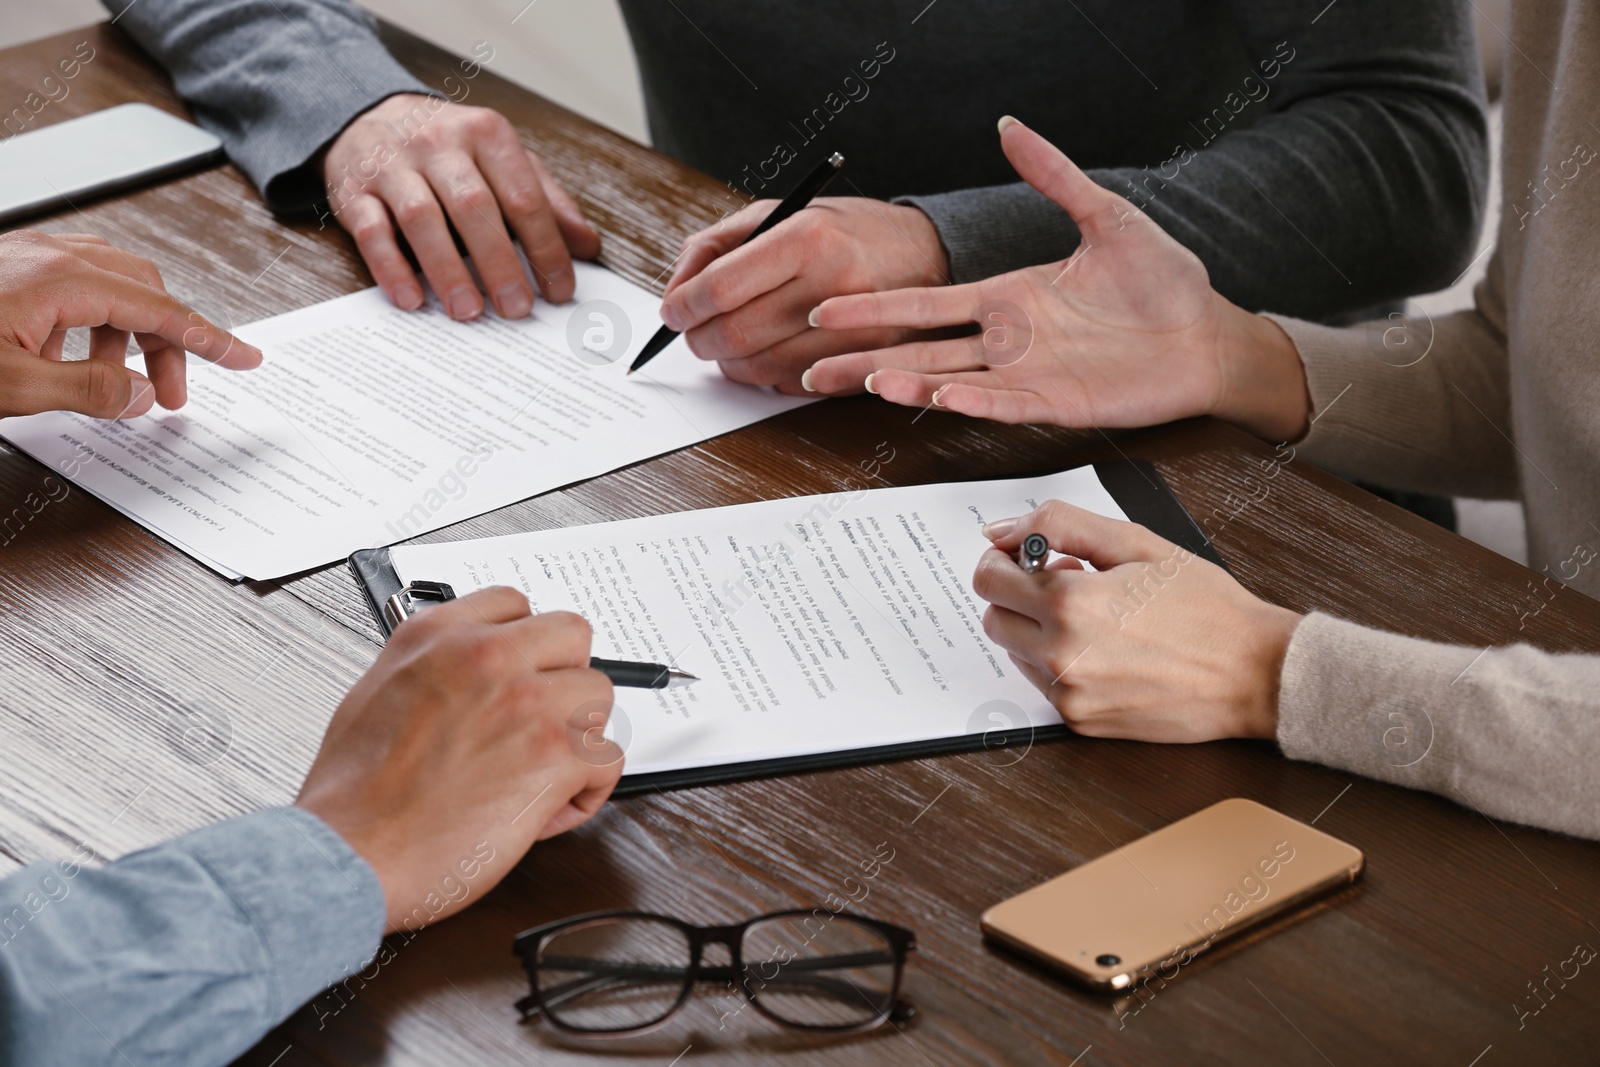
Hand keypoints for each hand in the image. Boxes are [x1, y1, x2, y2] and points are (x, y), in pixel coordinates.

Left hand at [0, 230, 259, 417]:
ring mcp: (28, 255)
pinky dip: (88, 321)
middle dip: (166, 343)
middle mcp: (48, 255)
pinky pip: (71, 284)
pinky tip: (63, 356)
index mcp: (59, 278)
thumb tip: (140, 395)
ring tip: (111, 379)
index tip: (243, 357)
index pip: (159, 310)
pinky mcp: (12, 265)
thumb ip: (85, 390)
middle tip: (169, 391)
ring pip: (109, 285)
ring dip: (126, 334)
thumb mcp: (13, 384)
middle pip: (142, 293)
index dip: (208, 339)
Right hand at [295, 587, 620, 932]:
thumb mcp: (374, 694)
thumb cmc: (351, 797)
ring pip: (598, 695)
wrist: (348, 856)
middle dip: (563, 679)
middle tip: (540, 720)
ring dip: (579, 734)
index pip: (514, 603)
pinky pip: (608, 758)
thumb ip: (431, 668)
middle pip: (572, 636)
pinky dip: (588, 790)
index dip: (526, 642)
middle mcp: (486, 657)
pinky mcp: (554, 754)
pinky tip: (550, 807)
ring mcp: (525, 702)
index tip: (523, 669)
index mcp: (437, 636)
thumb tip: (464, 674)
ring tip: (541, 770)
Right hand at [323, 94, 600, 320]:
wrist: (369, 115)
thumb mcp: (502, 160)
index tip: (559, 290)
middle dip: (499, 263)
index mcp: (486, 135)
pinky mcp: (354, 190)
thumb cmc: (450, 149)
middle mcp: (439, 144)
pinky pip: (371, 230)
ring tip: (468, 312)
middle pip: (474, 207)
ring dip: (447, 270)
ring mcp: (392, 165)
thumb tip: (587, 246)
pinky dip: (391, 268)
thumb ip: (545, 199)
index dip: (545, 247)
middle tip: (517, 309)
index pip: (523, 196)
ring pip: (422, 218)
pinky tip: (411, 299)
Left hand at [658, 196, 949, 392]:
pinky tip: (770, 352)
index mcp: (809, 237)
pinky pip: (793, 385)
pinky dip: (767, 376)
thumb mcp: (781, 212)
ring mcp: (855, 330)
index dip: (684, 306)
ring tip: (728, 345)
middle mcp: (835, 284)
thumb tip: (675, 291)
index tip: (672, 312)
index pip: (722, 287)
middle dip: (699, 340)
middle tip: (693, 333)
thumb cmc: (847, 232)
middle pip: (736, 334)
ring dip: (729, 364)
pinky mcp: (866, 363)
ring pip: (761, 368)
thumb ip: (718, 245)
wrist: (928, 253)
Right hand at [806, 119, 1309, 442]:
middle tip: (810, 364)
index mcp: (1008, 297)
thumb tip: (1011, 125)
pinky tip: (936, 397)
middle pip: (920, 351)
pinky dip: (969, 401)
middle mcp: (1007, 341)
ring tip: (862, 379)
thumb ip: (1053, 174)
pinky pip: (1003, 404)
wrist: (1206, 334)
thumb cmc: (1163, 280)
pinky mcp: (1057, 404)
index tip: (828, 309)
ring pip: (950, 381)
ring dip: (906, 383)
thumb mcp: (1106, 214)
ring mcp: (1028, 376)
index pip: (927, 303)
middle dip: (864, 357)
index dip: (877, 307)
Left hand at [974, 500, 1300, 742]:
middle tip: (1064, 583)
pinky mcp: (1081, 722)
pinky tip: (1106, 651)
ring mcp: (1070, 694)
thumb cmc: (1205, 606)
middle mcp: (1062, 655)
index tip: (1025, 558)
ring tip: (1096, 619)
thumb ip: (1060, 525)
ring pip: (1016, 654)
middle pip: (993, 619)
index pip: (988, 580)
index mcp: (1071, 603)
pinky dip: (1060, 665)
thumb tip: (1001, 531)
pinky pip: (1044, 686)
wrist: (1254, 673)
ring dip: (1037, 632)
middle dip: (1017, 597)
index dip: (1004, 562)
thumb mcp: (1136, 543)